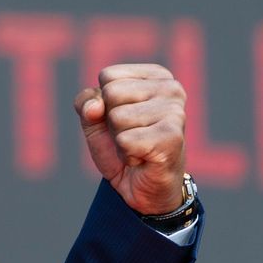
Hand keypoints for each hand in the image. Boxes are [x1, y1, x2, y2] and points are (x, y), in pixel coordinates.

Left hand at [74, 64, 186, 213]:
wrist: (140, 186)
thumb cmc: (121, 146)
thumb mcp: (94, 120)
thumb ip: (86, 103)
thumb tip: (95, 106)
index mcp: (156, 76)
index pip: (108, 76)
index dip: (103, 102)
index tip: (122, 118)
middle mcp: (172, 88)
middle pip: (111, 93)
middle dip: (111, 121)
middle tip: (130, 135)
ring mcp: (176, 111)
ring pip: (117, 117)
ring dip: (120, 139)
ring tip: (137, 146)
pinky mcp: (173, 137)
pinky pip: (125, 140)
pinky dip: (127, 154)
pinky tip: (143, 158)